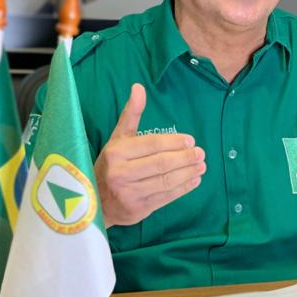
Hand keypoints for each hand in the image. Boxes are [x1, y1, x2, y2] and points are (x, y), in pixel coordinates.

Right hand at [94, 83, 205, 226]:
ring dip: (188, 173)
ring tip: (202, 166)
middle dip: (185, 158)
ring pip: (166, 181)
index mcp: (116, 152)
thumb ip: (131, 114)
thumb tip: (139, 87)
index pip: (151, 144)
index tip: (191, 140)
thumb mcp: (117, 139)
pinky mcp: (138, 209)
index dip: (174, 142)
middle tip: (201, 153)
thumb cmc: (110, 165)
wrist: (94, 202)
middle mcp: (120, 173)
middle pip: (161, 163)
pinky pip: (166, 197)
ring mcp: (129, 193)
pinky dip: (183, 189)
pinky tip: (194, 180)